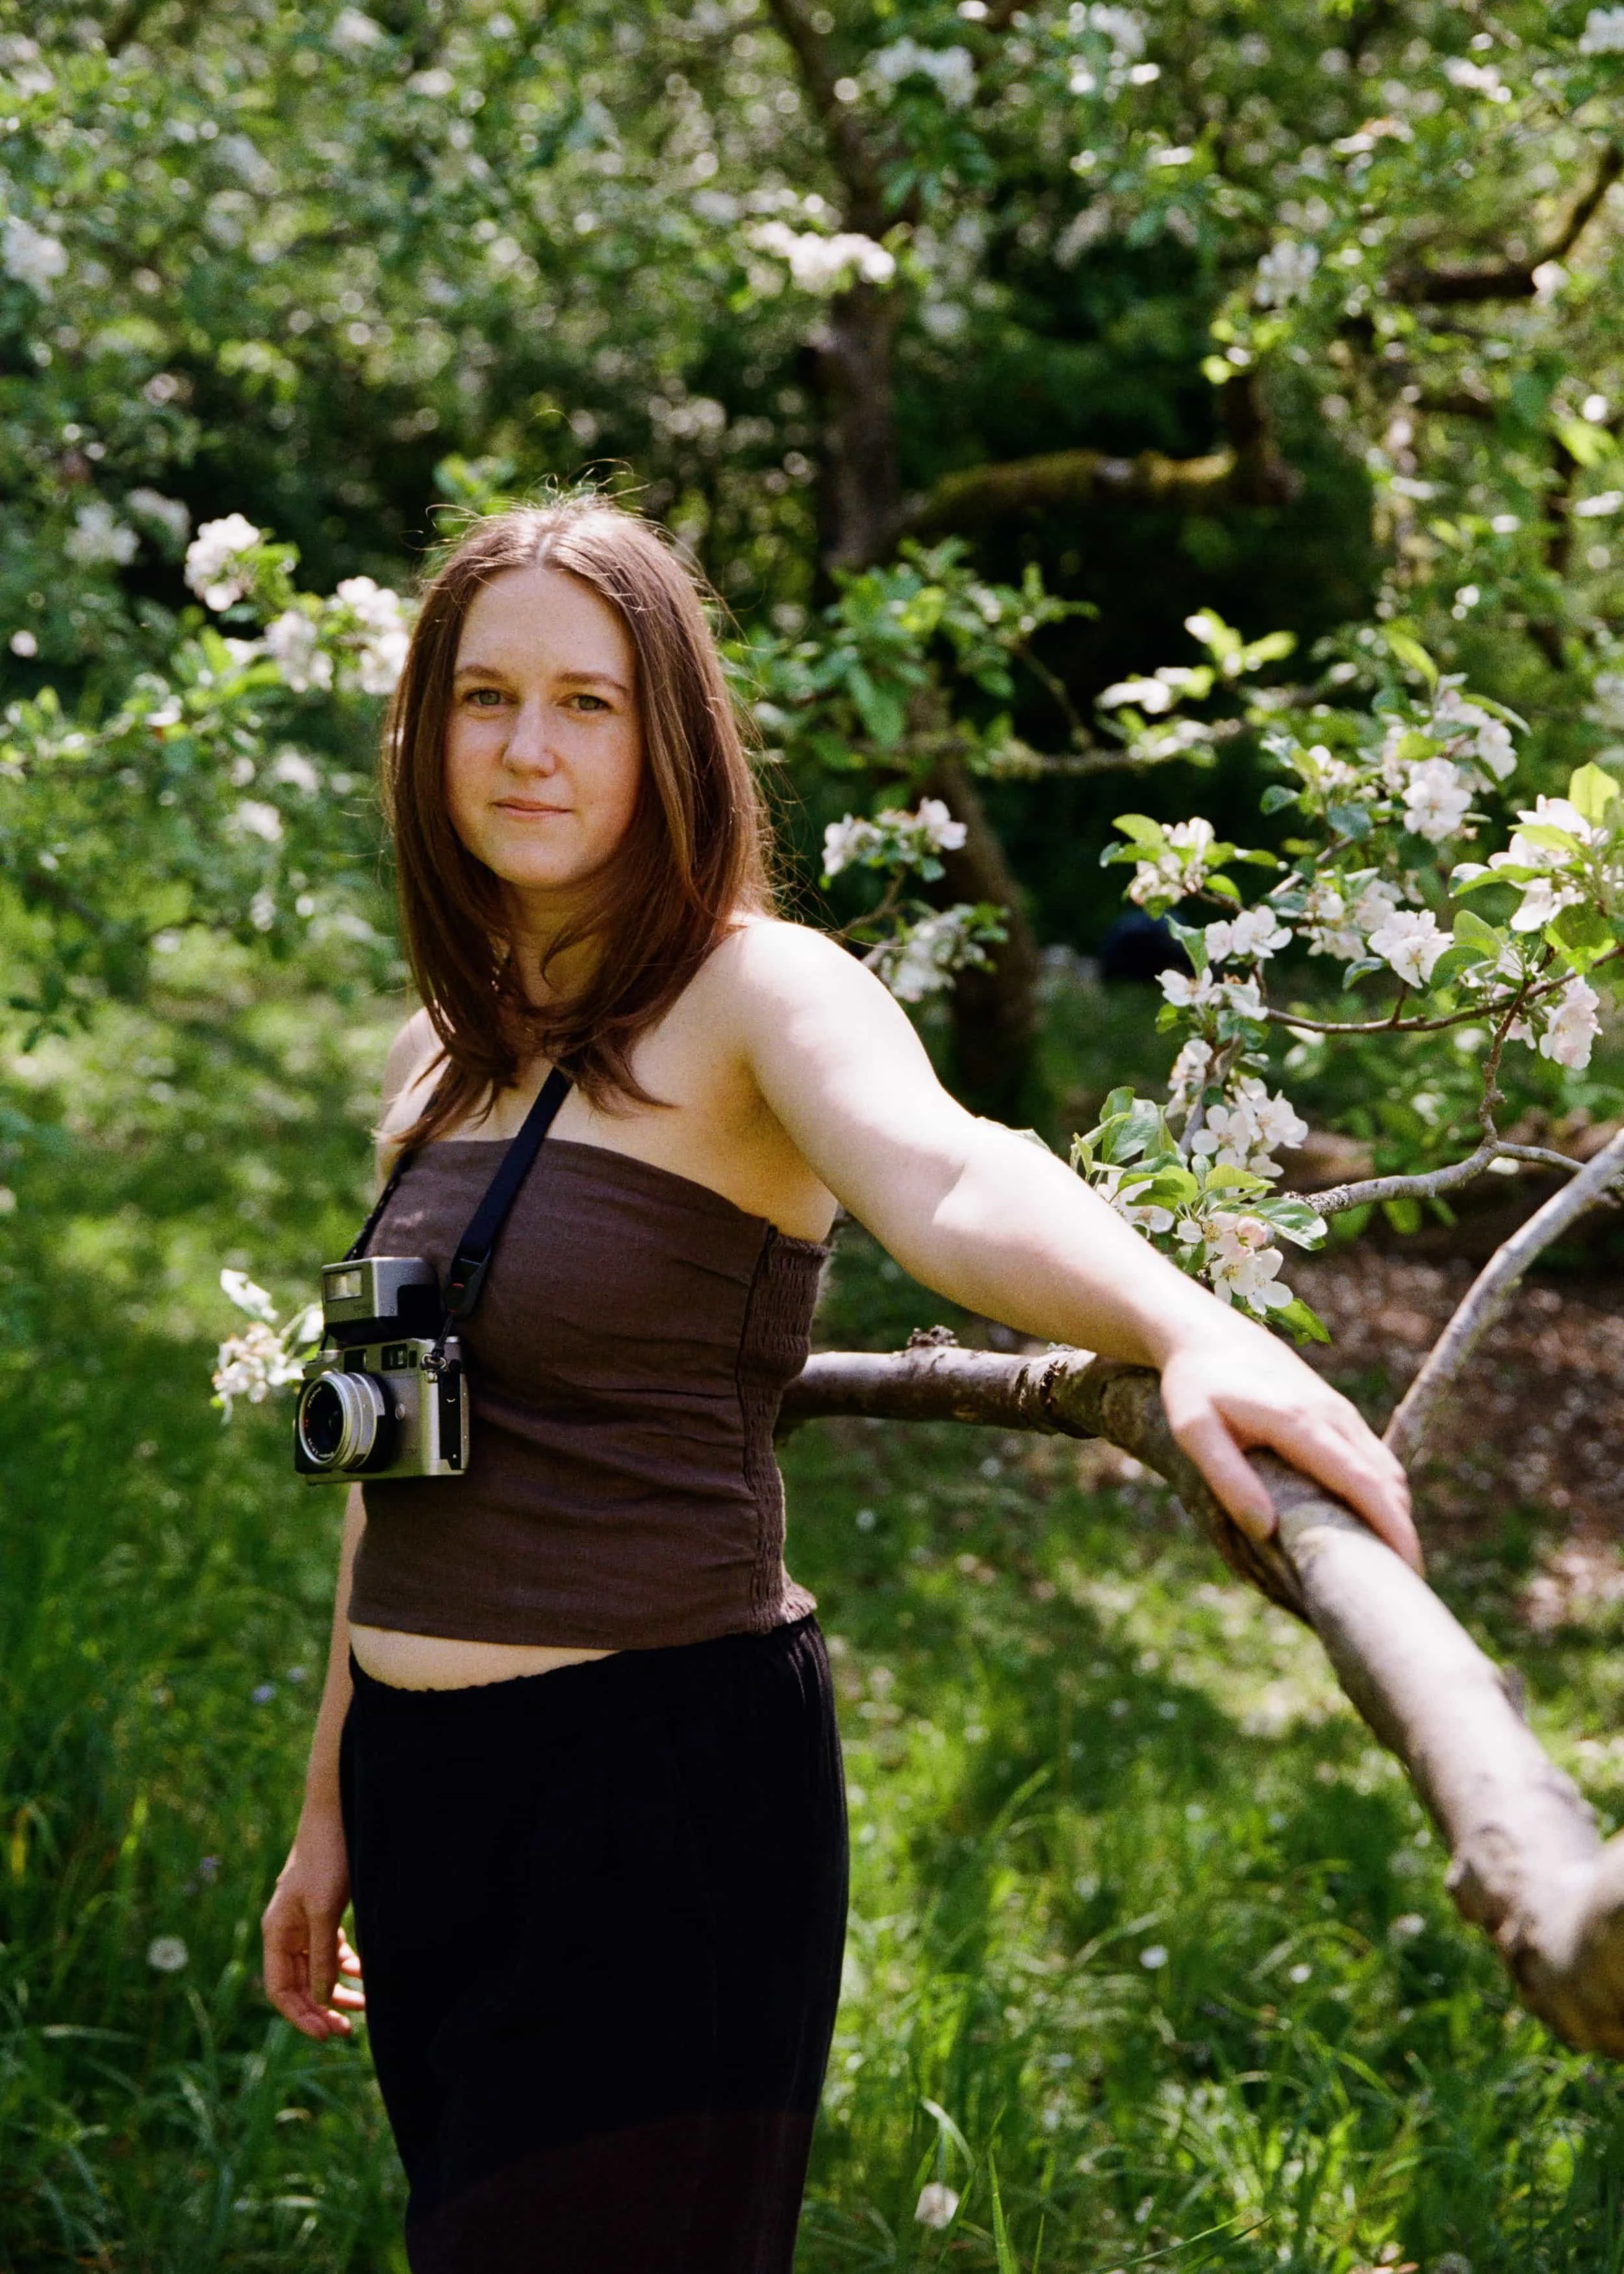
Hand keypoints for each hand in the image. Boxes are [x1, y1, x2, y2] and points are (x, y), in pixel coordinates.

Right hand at [262, 1803, 365, 2040]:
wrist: (336, 1813)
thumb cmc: (326, 1858)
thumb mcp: (324, 1910)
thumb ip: (322, 1954)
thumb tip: (323, 1998)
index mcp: (277, 1933)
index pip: (280, 1990)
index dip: (301, 2016)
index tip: (328, 2034)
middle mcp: (286, 1931)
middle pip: (298, 1984)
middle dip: (321, 2009)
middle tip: (348, 2031)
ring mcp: (305, 1921)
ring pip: (317, 1969)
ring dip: (336, 1990)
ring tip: (363, 2006)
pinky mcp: (324, 1910)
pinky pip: (331, 1949)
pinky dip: (346, 1965)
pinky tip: (365, 1974)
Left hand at [1158, 1318, 1420, 1572]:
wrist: (1206, 1333)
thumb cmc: (1195, 1385)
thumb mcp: (1194, 1431)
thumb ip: (1227, 1478)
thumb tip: (1265, 1531)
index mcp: (1300, 1423)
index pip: (1362, 1482)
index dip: (1390, 1527)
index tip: (1407, 1571)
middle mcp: (1332, 1415)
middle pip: (1386, 1480)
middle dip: (1401, 1533)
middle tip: (1403, 1588)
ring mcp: (1339, 1411)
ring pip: (1386, 1469)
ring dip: (1396, 1514)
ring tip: (1390, 1566)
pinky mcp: (1337, 1412)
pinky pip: (1374, 1457)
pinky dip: (1384, 1493)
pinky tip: (1373, 1525)